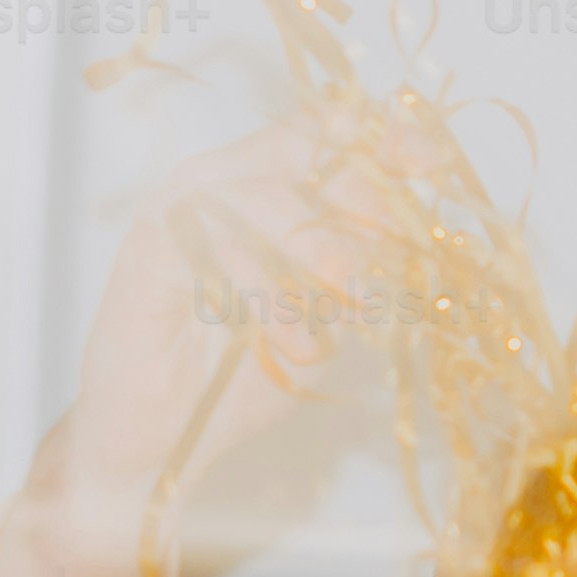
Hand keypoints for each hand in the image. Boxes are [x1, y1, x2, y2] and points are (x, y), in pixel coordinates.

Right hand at [24, 113, 401, 566]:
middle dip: (354, 199)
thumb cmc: (236, 378)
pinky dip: (264, 293)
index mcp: (261, 192)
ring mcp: (177, 211)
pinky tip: (287, 342)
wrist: (161, 440)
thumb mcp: (321, 317)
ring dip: (314, 254)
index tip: (428, 161)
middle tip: (373, 268)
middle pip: (299, 148)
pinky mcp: (148, 247)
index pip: (325, 136)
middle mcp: (217, 186)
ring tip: (333, 318)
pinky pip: (218, 242)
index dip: (380, 140)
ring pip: (264, 193)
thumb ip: (356, 267)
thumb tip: (413, 232)